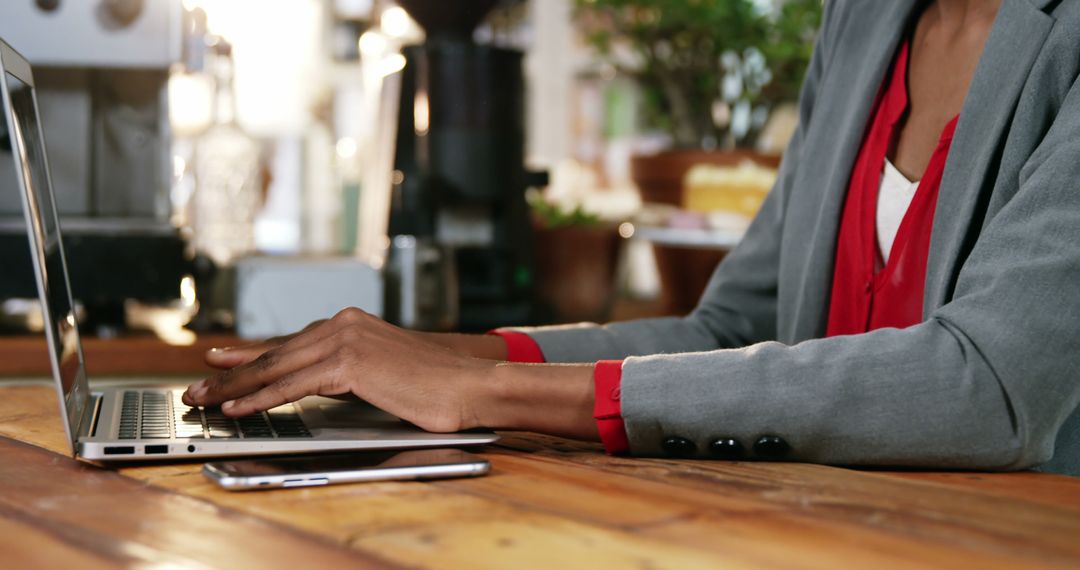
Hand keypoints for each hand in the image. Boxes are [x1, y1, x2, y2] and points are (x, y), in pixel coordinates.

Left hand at [182, 308, 494, 432]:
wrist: (470, 385)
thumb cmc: (435, 387)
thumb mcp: (382, 372)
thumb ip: (345, 371)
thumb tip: (312, 384)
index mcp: (351, 323)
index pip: (289, 342)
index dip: (250, 355)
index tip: (219, 361)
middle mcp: (344, 324)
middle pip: (275, 352)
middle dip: (231, 372)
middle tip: (197, 385)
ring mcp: (346, 340)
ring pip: (276, 367)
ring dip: (235, 387)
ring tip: (204, 400)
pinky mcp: (350, 363)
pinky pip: (293, 385)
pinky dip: (260, 398)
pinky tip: (238, 409)